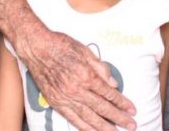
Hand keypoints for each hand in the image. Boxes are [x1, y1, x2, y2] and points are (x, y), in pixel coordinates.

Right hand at [16, 26, 136, 130]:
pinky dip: (83, 127)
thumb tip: (114, 85)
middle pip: (102, 108)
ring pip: (88, 117)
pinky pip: (72, 119)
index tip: (132, 109)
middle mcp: (77, 90)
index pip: (109, 94)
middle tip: (131, 125)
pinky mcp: (55, 102)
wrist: (36, 48)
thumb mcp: (86, 51)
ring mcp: (65, 98)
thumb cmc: (62, 45)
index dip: (122, 103)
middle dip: (118, 118)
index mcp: (86, 76)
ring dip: (103, 127)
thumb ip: (101, 69)